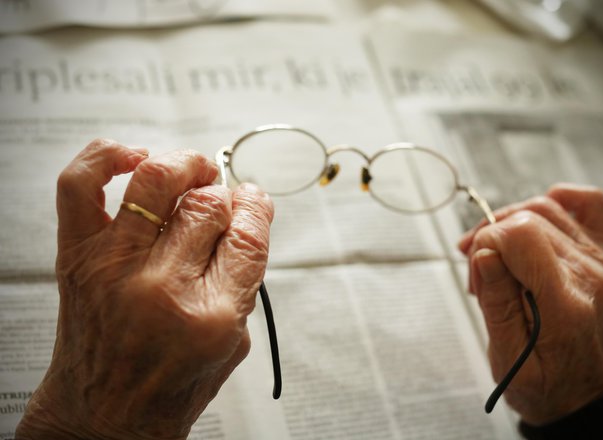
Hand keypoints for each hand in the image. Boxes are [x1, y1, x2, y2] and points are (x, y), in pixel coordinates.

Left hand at [16, 139, 273, 439]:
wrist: (104, 415)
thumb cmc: (170, 384)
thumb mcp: (233, 343)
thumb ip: (243, 278)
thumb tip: (247, 215)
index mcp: (211, 315)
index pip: (248, 235)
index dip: (257, 207)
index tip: (255, 201)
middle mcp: (161, 287)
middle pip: (208, 204)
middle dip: (224, 194)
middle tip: (223, 201)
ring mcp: (114, 267)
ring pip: (155, 179)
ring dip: (185, 166)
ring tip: (192, 173)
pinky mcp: (78, 257)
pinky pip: (80, 184)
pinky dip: (107, 156)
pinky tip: (134, 159)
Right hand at [458, 183, 602, 424]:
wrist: (582, 392)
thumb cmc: (543, 381)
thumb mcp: (506, 357)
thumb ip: (496, 302)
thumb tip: (484, 252)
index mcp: (565, 304)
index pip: (520, 235)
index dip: (486, 243)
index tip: (477, 273)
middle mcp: (590, 274)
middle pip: (528, 218)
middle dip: (491, 239)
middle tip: (480, 277)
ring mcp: (602, 260)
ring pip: (544, 207)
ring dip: (510, 224)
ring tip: (496, 259)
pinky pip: (588, 202)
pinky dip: (557, 201)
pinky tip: (532, 223)